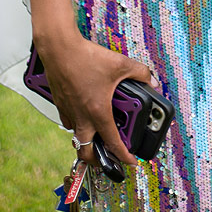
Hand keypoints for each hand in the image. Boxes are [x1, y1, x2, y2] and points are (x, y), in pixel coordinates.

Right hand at [39, 33, 155, 169]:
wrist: (60, 49)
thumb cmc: (85, 57)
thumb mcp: (120, 64)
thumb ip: (140, 73)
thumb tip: (152, 81)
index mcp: (98, 112)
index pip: (112, 143)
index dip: (123, 156)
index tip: (130, 162)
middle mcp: (81, 116)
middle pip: (86, 152)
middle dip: (98, 160)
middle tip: (108, 158)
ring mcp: (69, 111)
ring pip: (75, 137)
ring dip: (86, 141)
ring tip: (97, 136)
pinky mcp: (60, 103)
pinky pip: (68, 122)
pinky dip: (76, 124)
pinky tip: (84, 113)